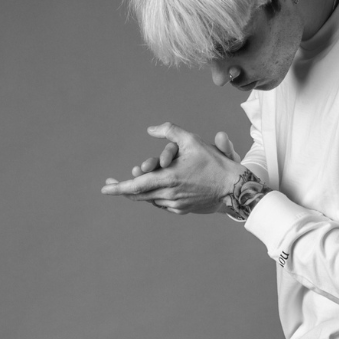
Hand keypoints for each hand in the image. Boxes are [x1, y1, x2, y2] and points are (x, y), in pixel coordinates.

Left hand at [101, 124, 243, 214]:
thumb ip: (170, 131)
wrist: (233, 188)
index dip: (118, 188)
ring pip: (150, 200)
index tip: (104, 188)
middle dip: (123, 190)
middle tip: (111, 185)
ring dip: (140, 192)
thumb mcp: (192, 140)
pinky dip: (155, 197)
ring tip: (133, 184)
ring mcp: (175, 204)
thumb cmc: (214, 163)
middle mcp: (168, 195)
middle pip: (138, 195)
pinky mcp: (183, 209)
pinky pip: (162, 204)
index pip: (135, 186)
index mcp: (167, 179)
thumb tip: (150, 129)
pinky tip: (154, 191)